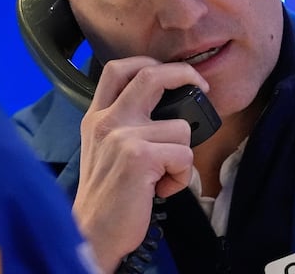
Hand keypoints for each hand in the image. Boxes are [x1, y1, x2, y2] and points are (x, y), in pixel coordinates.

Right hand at [72, 57, 207, 270]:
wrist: (92, 231)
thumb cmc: (105, 195)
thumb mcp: (101, 148)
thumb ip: (122, 123)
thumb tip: (165, 109)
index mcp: (96, 116)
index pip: (117, 69)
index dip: (149, 63)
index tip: (170, 72)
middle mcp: (106, 120)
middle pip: (151, 75)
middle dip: (186, 74)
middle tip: (201, 87)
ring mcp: (121, 136)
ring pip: (181, 127)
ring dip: (183, 156)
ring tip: (163, 176)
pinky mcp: (139, 157)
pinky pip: (184, 156)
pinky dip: (181, 178)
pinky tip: (161, 189)